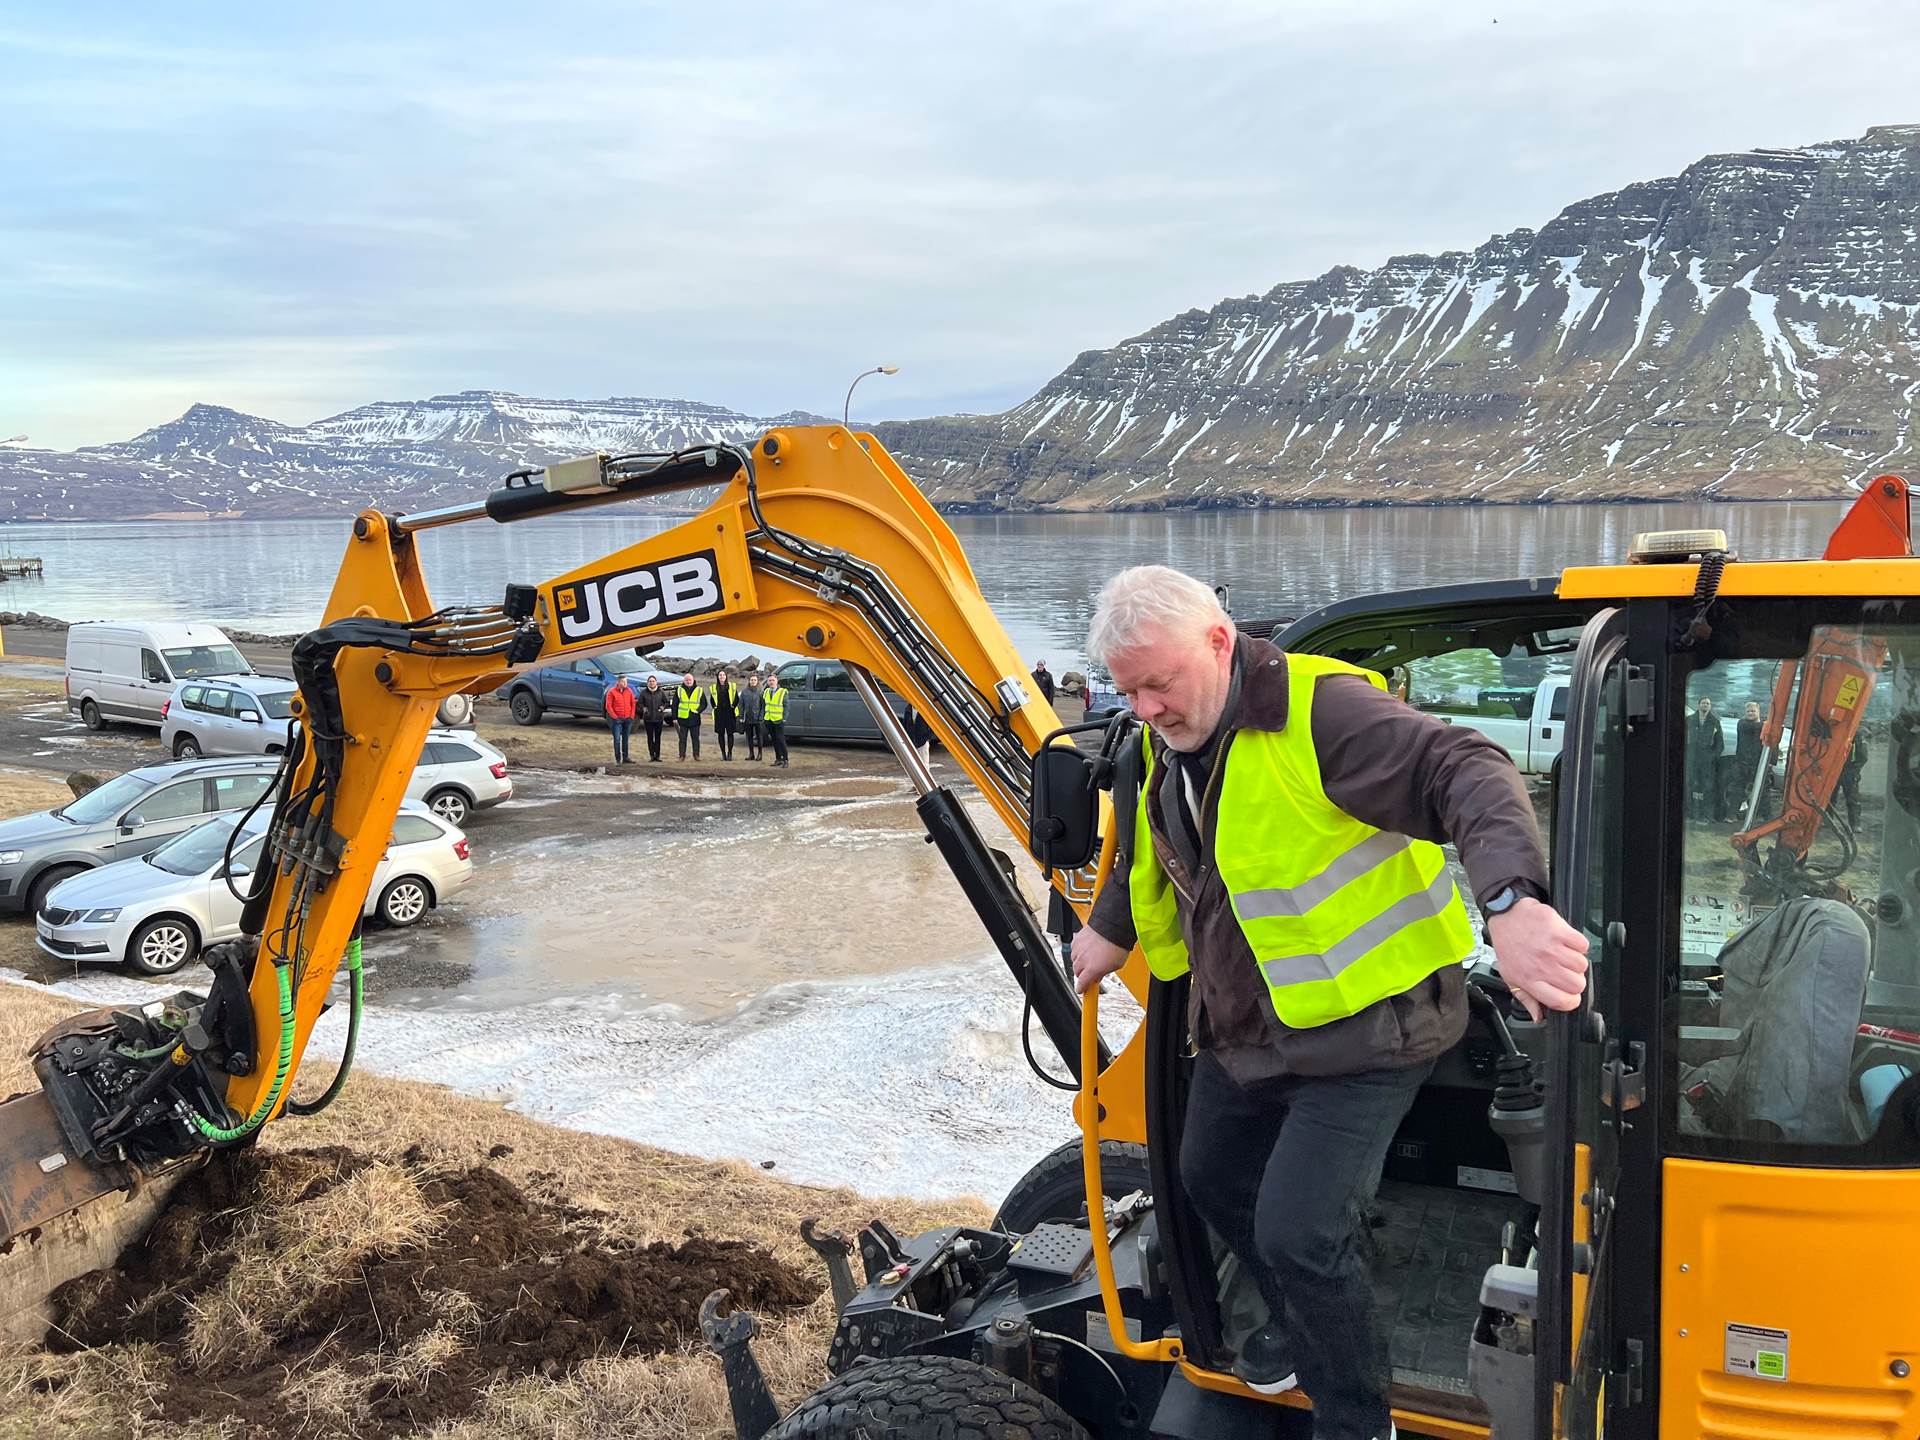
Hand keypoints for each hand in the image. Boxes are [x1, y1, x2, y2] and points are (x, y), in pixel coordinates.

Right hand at [1071, 925, 1130, 994]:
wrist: (1113, 926)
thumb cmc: (1117, 944)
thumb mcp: (1115, 965)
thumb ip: (1104, 973)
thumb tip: (1099, 976)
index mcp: (1092, 970)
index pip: (1081, 984)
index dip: (1081, 988)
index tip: (1082, 989)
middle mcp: (1082, 960)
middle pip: (1077, 972)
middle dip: (1083, 974)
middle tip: (1090, 971)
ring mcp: (1078, 949)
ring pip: (1074, 960)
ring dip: (1080, 962)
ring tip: (1090, 958)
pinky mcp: (1077, 939)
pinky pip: (1074, 949)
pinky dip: (1078, 950)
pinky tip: (1086, 948)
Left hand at [1487, 897, 1589, 1020]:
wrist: (1506, 916)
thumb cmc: (1508, 946)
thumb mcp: (1510, 976)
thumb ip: (1527, 999)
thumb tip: (1539, 1017)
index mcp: (1529, 980)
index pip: (1562, 1001)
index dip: (1570, 1001)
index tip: (1569, 996)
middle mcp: (1541, 965)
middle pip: (1577, 985)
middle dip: (1575, 981)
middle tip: (1564, 972)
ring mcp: (1551, 948)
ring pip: (1582, 965)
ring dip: (1576, 961)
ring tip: (1562, 955)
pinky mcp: (1559, 930)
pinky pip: (1583, 945)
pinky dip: (1578, 944)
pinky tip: (1565, 942)